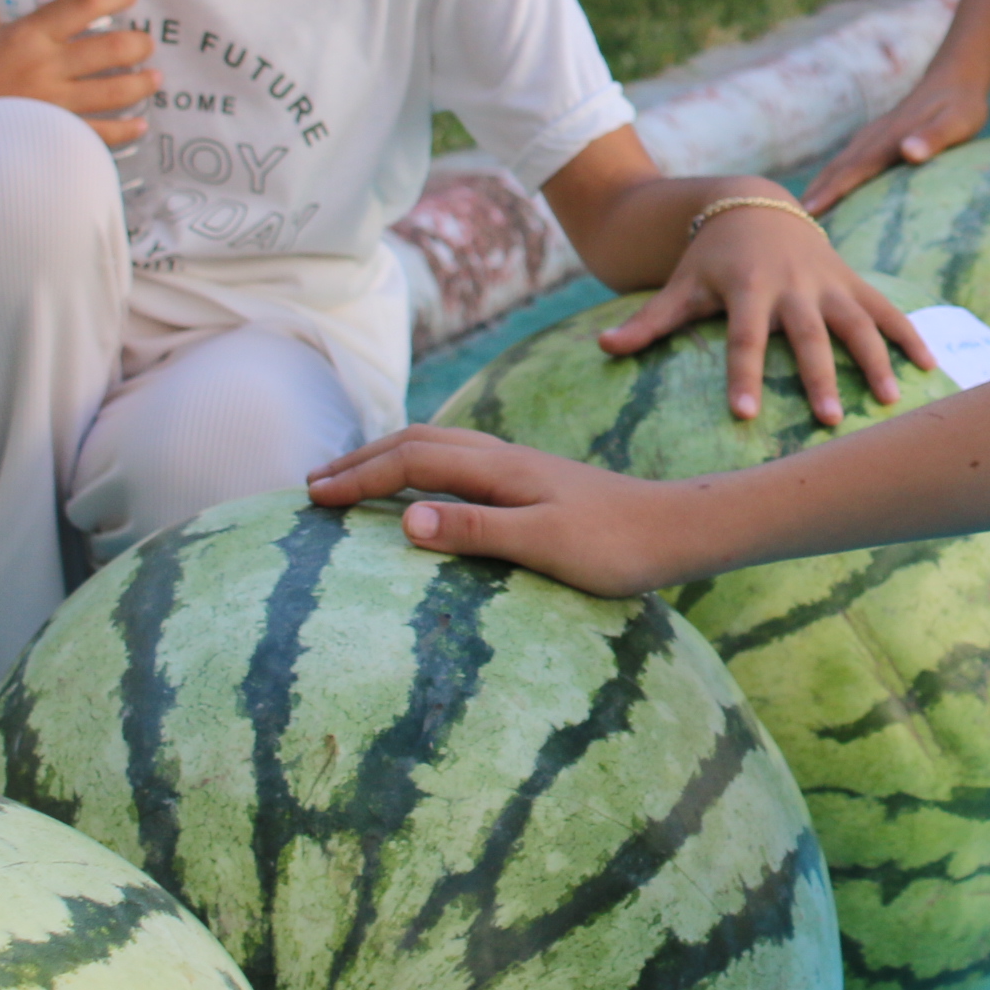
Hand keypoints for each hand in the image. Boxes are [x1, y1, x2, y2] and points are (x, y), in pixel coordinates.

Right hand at [0, 0, 157, 150]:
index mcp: (24, 36)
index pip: (84, 3)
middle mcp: (47, 69)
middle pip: (115, 49)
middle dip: (139, 43)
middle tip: (144, 43)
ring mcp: (54, 108)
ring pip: (118, 92)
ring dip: (142, 83)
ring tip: (153, 79)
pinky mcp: (51, 141)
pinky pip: (101, 136)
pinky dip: (125, 130)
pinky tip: (138, 125)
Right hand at [304, 424, 683, 594]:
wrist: (678, 530)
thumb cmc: (615, 546)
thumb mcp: (543, 545)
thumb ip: (475, 530)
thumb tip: (404, 519)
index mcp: (499, 469)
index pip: (411, 463)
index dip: (358, 479)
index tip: (312, 498)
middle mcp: (505, 458)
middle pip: (417, 442)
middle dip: (362, 460)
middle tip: (313, 484)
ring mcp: (521, 467)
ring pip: (439, 446)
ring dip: (390, 457)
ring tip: (354, 478)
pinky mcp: (534, 481)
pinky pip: (460, 460)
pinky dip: (422, 464)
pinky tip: (426, 486)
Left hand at [596, 196, 935, 425]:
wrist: (754, 204)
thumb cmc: (710, 258)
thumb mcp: (680, 285)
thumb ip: (648, 322)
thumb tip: (601, 346)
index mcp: (747, 288)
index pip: (744, 338)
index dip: (744, 375)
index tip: (746, 415)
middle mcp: (793, 284)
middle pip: (808, 335)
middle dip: (820, 376)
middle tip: (829, 422)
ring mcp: (828, 281)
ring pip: (858, 321)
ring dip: (876, 359)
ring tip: (890, 400)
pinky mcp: (852, 280)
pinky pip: (886, 308)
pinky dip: (909, 334)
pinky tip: (930, 367)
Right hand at [797, 69, 989, 213]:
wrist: (956, 77)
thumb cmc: (961, 105)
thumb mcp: (957, 123)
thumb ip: (933, 137)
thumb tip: (908, 152)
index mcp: (888, 139)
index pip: (854, 169)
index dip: (831, 192)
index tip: (809, 212)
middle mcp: (873, 138)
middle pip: (837, 169)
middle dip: (815, 194)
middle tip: (788, 223)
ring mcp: (872, 137)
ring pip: (838, 165)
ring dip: (819, 187)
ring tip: (800, 214)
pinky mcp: (876, 139)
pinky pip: (848, 162)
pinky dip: (832, 179)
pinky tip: (828, 193)